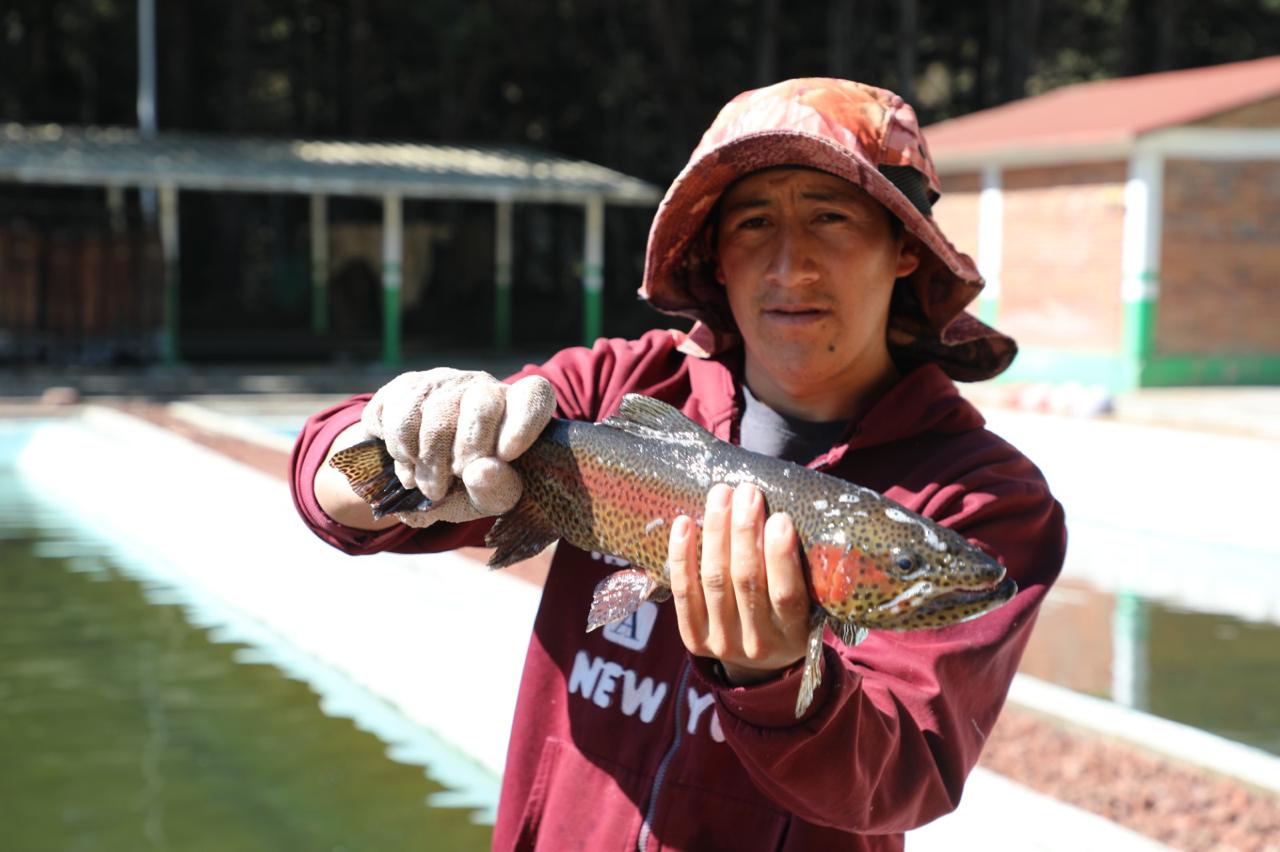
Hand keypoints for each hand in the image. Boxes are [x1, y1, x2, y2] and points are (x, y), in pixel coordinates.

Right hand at [361, 368, 555, 526]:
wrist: (418, 476)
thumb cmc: (468, 485)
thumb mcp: (489, 497)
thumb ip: (495, 489)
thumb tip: (480, 472)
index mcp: (517, 409)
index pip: (534, 394)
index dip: (523, 421)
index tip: (507, 454)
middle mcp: (483, 386)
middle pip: (482, 404)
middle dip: (467, 451)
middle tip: (457, 477)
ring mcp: (444, 381)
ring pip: (436, 411)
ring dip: (430, 460)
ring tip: (431, 486)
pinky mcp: (406, 385)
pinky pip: (402, 415)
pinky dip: (402, 451)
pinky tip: (409, 465)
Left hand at [668, 482, 811, 684]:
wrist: (761, 665)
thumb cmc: (789, 617)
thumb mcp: (811, 605)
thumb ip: (803, 570)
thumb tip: (789, 510)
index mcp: (794, 634)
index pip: (786, 594)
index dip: (781, 556)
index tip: (780, 517)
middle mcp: (757, 642)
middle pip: (745, 580)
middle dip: (744, 531)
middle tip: (747, 492)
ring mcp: (722, 642)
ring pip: (714, 580)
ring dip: (715, 532)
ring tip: (721, 495)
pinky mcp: (694, 638)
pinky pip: (683, 592)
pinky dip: (681, 555)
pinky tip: (684, 523)